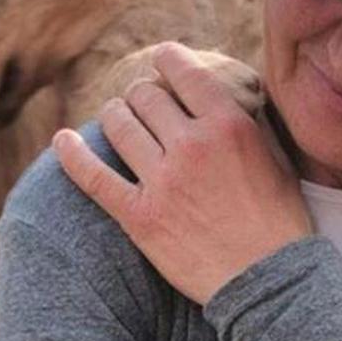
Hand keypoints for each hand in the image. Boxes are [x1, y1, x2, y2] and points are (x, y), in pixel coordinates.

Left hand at [54, 43, 311, 305]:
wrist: (268, 281)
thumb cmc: (279, 222)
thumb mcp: (276, 157)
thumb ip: (246, 122)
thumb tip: (220, 94)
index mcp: (228, 124)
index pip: (183, 72)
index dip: (167, 59)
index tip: (161, 59)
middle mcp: (192, 145)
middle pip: (146, 95)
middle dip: (142, 93)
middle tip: (143, 102)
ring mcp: (163, 181)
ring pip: (119, 124)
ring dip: (114, 115)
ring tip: (116, 119)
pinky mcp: (140, 217)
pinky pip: (94, 177)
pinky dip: (72, 155)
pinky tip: (62, 141)